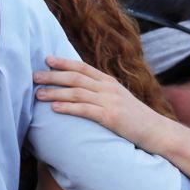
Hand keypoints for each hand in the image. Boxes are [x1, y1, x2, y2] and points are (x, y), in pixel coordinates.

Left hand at [33, 55, 160, 147]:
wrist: (156, 131)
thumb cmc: (134, 118)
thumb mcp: (118, 99)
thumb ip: (101, 92)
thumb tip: (81, 90)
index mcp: (109, 82)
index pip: (82, 67)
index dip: (63, 62)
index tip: (46, 59)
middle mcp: (108, 88)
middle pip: (75, 77)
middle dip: (53, 76)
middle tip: (33, 76)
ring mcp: (110, 101)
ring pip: (77, 92)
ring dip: (55, 92)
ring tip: (37, 94)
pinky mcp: (110, 117)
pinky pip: (85, 110)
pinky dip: (68, 108)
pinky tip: (54, 108)